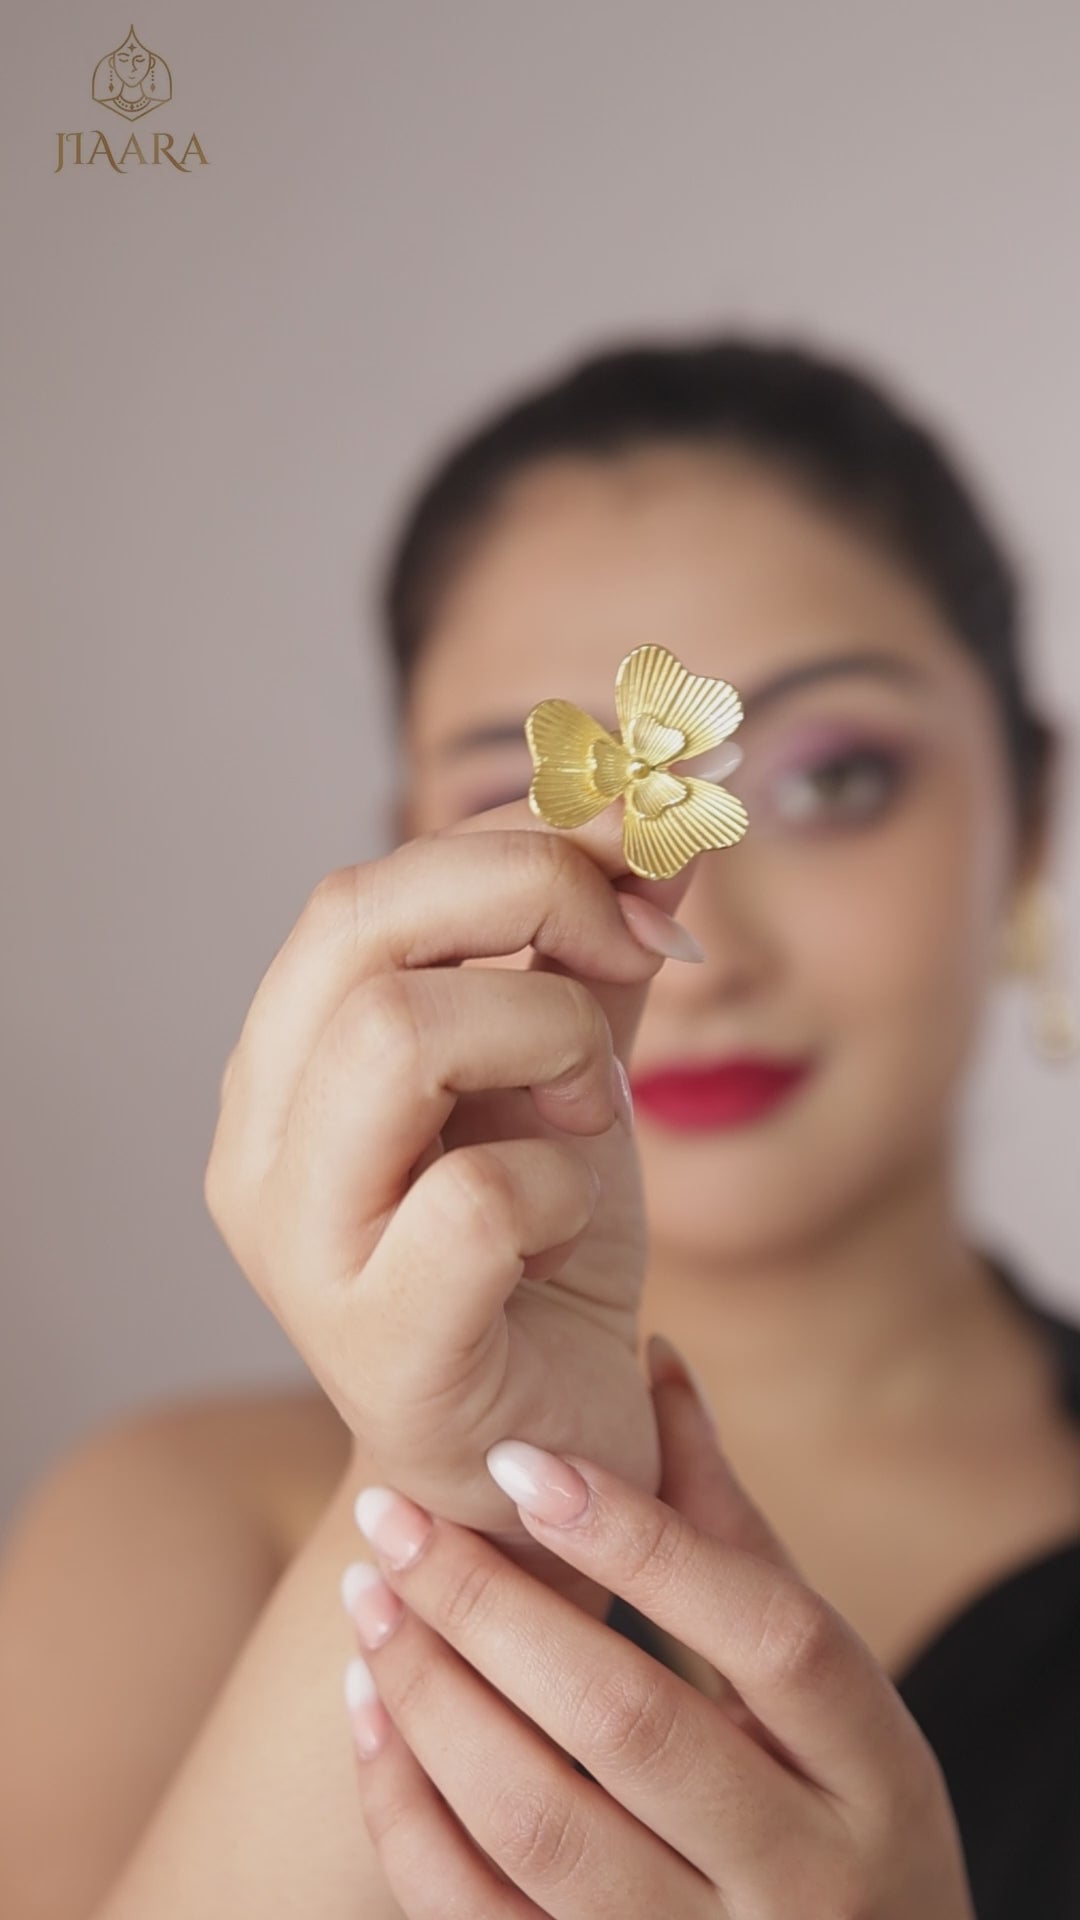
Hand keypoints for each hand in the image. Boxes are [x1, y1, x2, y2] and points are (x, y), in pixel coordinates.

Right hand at [203, 795, 702, 1550]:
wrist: (542, 1461)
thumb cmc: (538, 1261)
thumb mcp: (570, 1077)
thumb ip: (595, 951)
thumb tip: (661, 805)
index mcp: (286, 1067)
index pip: (362, 889)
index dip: (516, 839)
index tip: (648, 863)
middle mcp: (260, 1147)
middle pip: (355, 925)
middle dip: (532, 896)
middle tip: (637, 949)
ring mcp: (302, 1250)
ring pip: (395, 1037)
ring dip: (547, 1037)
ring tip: (590, 1107)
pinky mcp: (379, 1346)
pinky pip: (479, 1196)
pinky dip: (564, 1182)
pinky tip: (567, 1228)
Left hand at [340, 1337, 975, 1918]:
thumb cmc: (836, 1803)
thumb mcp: (823, 1687)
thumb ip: (730, 1531)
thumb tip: (657, 1358)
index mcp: (875, 1770)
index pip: (766, 1631)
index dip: (643, 1539)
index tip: (517, 1459)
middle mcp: (807, 1876)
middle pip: (632, 1725)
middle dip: (491, 1609)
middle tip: (391, 1516)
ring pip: (544, 1829)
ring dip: (434, 1698)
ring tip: (366, 1595)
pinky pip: (481, 1919)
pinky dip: (408, 1813)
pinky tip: (369, 1708)